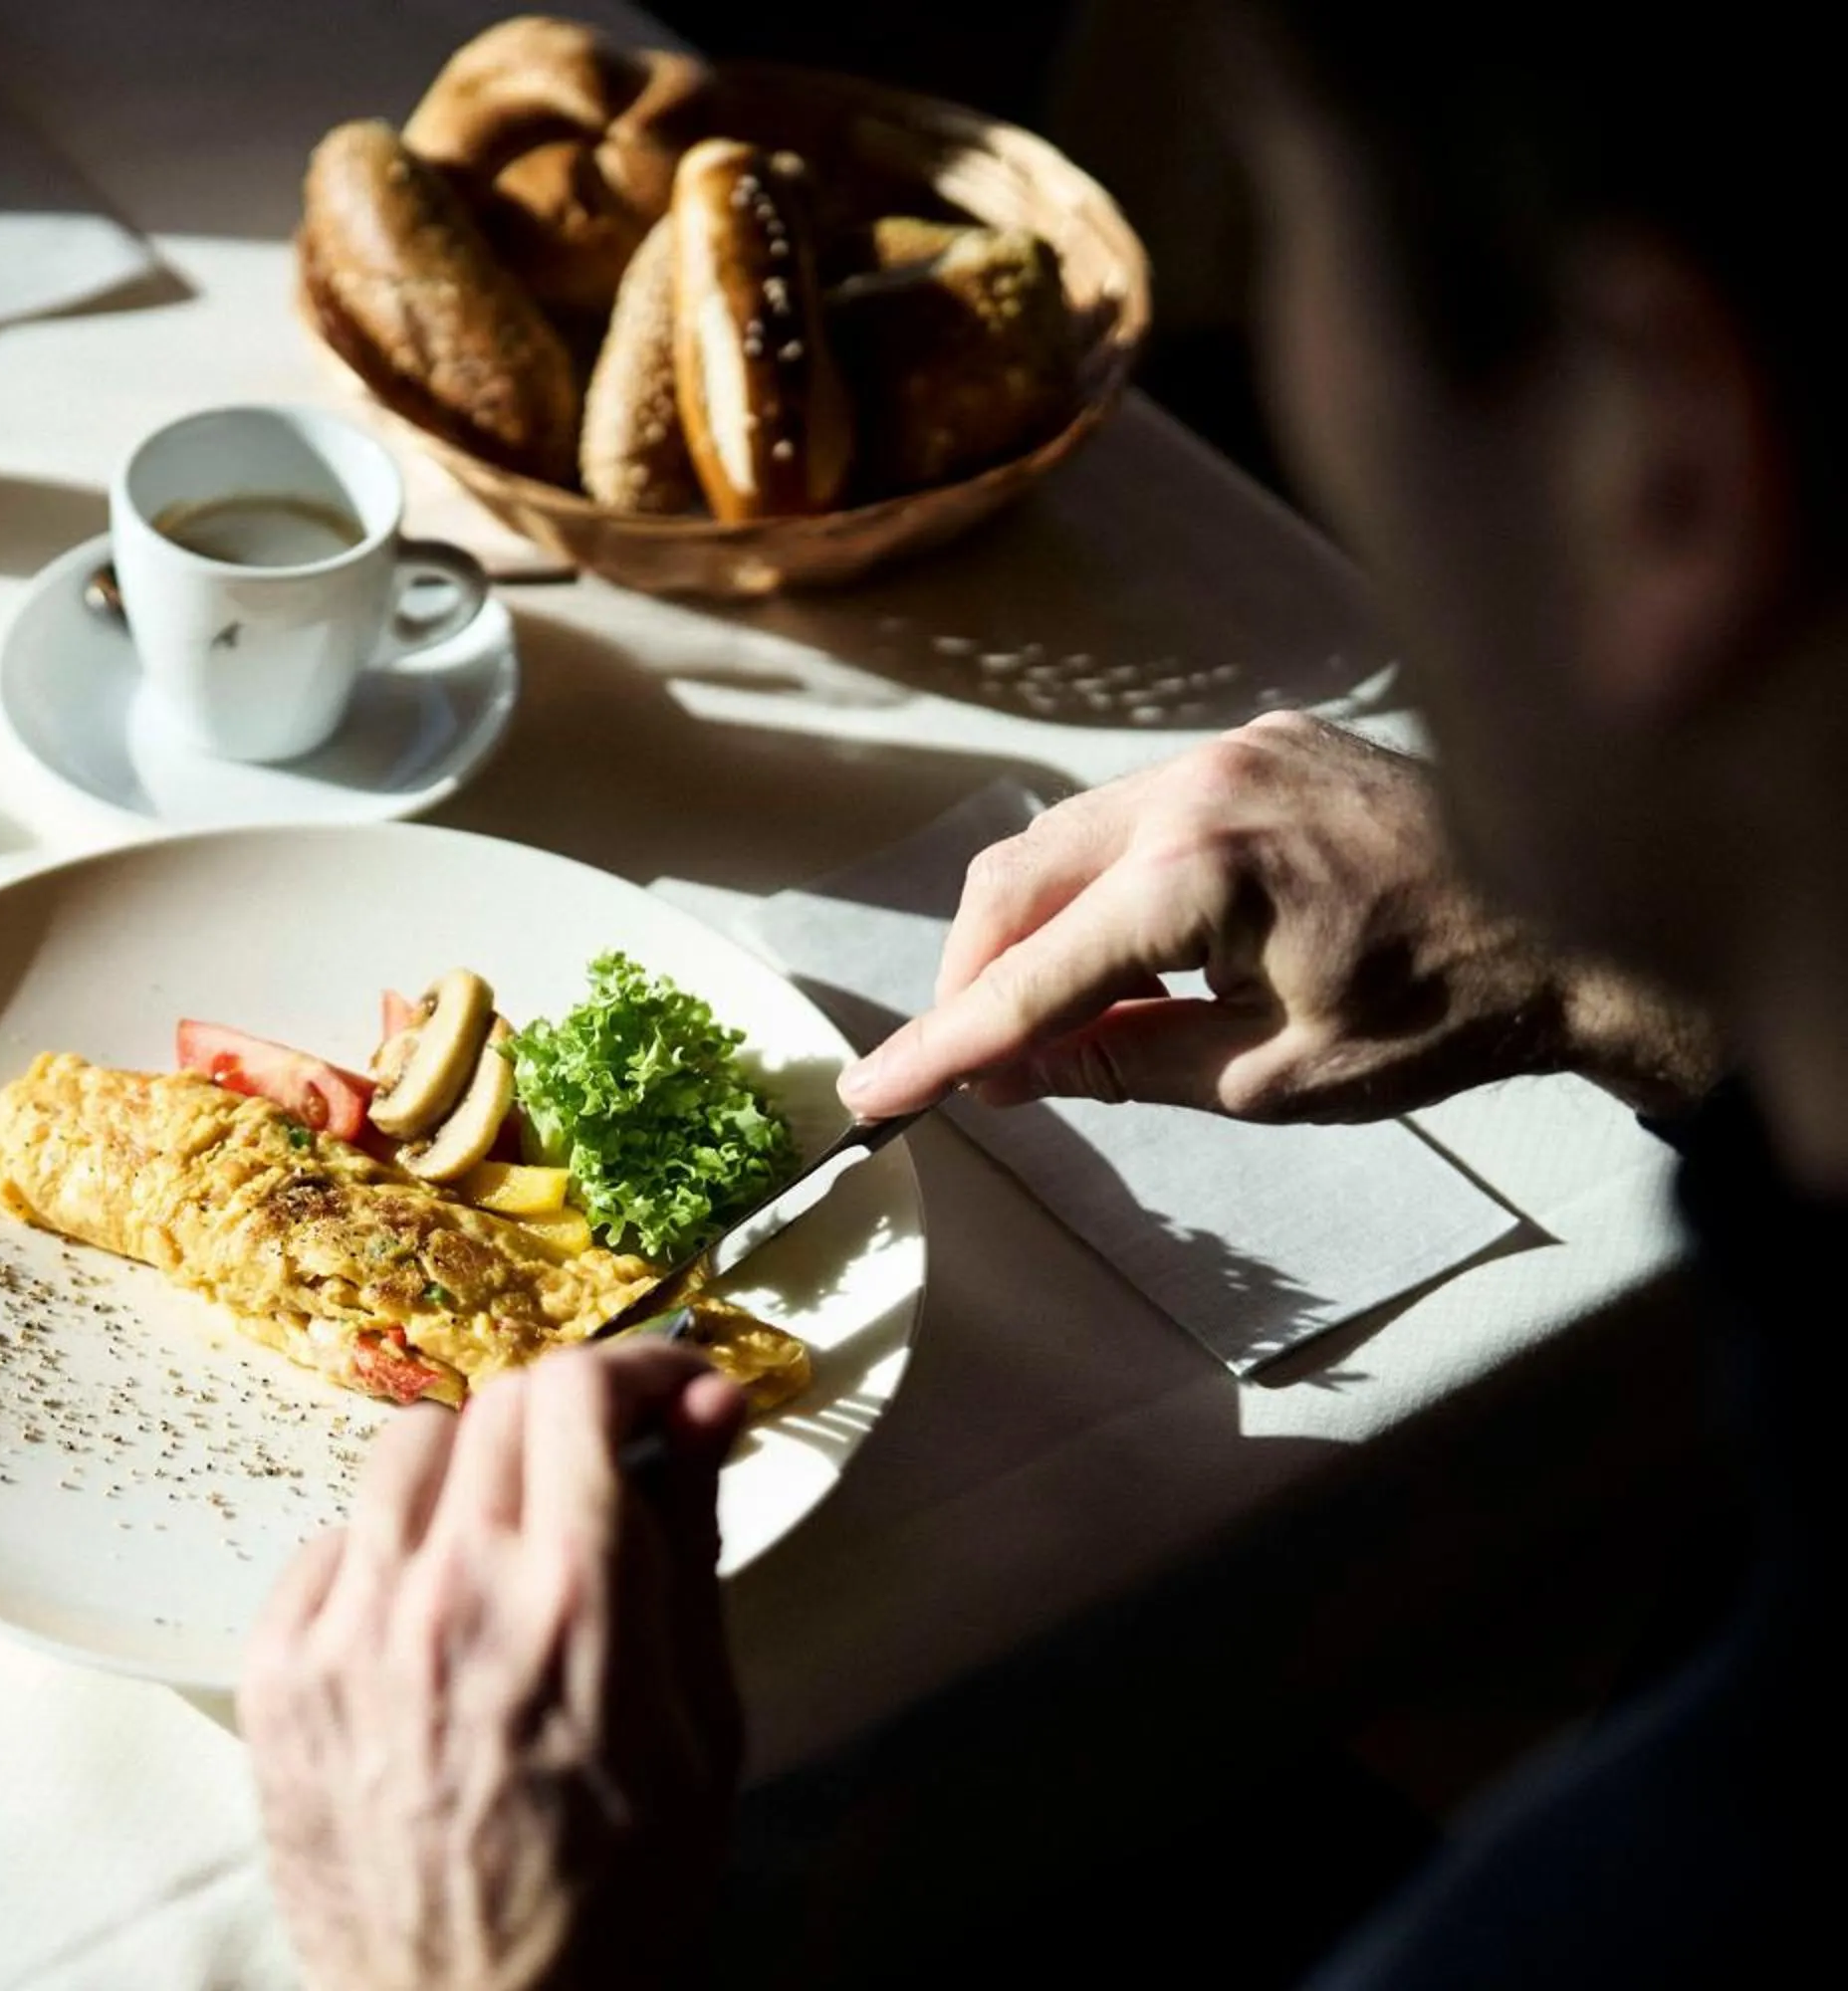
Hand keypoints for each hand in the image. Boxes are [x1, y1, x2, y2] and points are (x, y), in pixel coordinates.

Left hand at [239, 1343, 746, 1990]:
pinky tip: (424, 1622)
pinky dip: (387, 1554)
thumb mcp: (702, 1726)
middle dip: (566, 1412)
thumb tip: (706, 1406)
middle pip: (496, 1402)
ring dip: (470, 1469)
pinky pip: (330, 1539)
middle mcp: (447, 1591)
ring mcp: (346, 1629)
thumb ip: (693, 1547)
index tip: (666, 1389)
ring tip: (504, 1544)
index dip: (636, 1366)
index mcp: (572, 1604)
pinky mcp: (277, 1671)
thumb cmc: (616, 1896)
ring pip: (404, 1450)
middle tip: (599, 1469)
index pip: (579, 1389)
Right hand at [838, 711, 1722, 1124]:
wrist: (1589, 924)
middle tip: (974, 1067)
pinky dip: (1108, 882)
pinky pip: (1138, 809)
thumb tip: (1015, 1072)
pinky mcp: (1263, 738)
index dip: (945, 1044)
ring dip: (1037, 928)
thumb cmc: (1443, 1017)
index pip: (1033, 976)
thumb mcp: (1270, 1078)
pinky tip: (1135, 946)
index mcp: (1203, 873)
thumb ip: (1123, 1063)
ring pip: (1067, 836)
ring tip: (1054, 1018)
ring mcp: (1232, 747)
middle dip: (976, 978)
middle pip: (1016, 880)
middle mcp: (1200, 783)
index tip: (875, 1091)